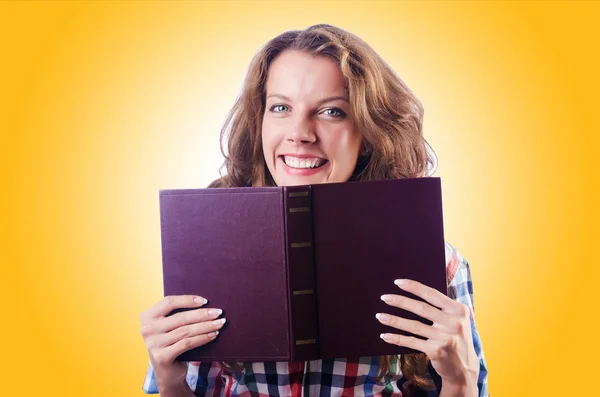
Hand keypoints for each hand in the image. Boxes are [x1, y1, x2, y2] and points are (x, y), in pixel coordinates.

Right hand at [140, 295, 225, 391]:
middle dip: (202, 314)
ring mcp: (153, 344)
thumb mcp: (170, 326)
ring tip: (219, 323)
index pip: (168, 302)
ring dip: (206, 326)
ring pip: (185, 331)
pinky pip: (187, 344)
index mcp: (148, 316)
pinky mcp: (161, 357)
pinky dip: (202, 338)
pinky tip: (213, 335)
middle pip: (180, 317)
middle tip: (218, 312)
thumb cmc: (172, 343)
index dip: (187, 300)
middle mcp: (147, 329)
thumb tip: (204, 303)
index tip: (205, 301)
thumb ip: (178, 314)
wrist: (167, 372)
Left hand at [377, 279, 478, 393]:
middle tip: (384, 297)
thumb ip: (441, 307)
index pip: (432, 295)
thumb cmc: (454, 338)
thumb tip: (412, 292)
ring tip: (380, 316)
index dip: (414, 287)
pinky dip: (397, 338)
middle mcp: (454, 323)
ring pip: (414, 326)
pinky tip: (385, 335)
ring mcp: (445, 338)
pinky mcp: (436, 351)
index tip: (397, 282)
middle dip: (400, 301)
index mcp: (459, 310)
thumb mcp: (456, 319)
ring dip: (394, 320)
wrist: (464, 368)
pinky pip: (412, 341)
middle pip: (421, 308)